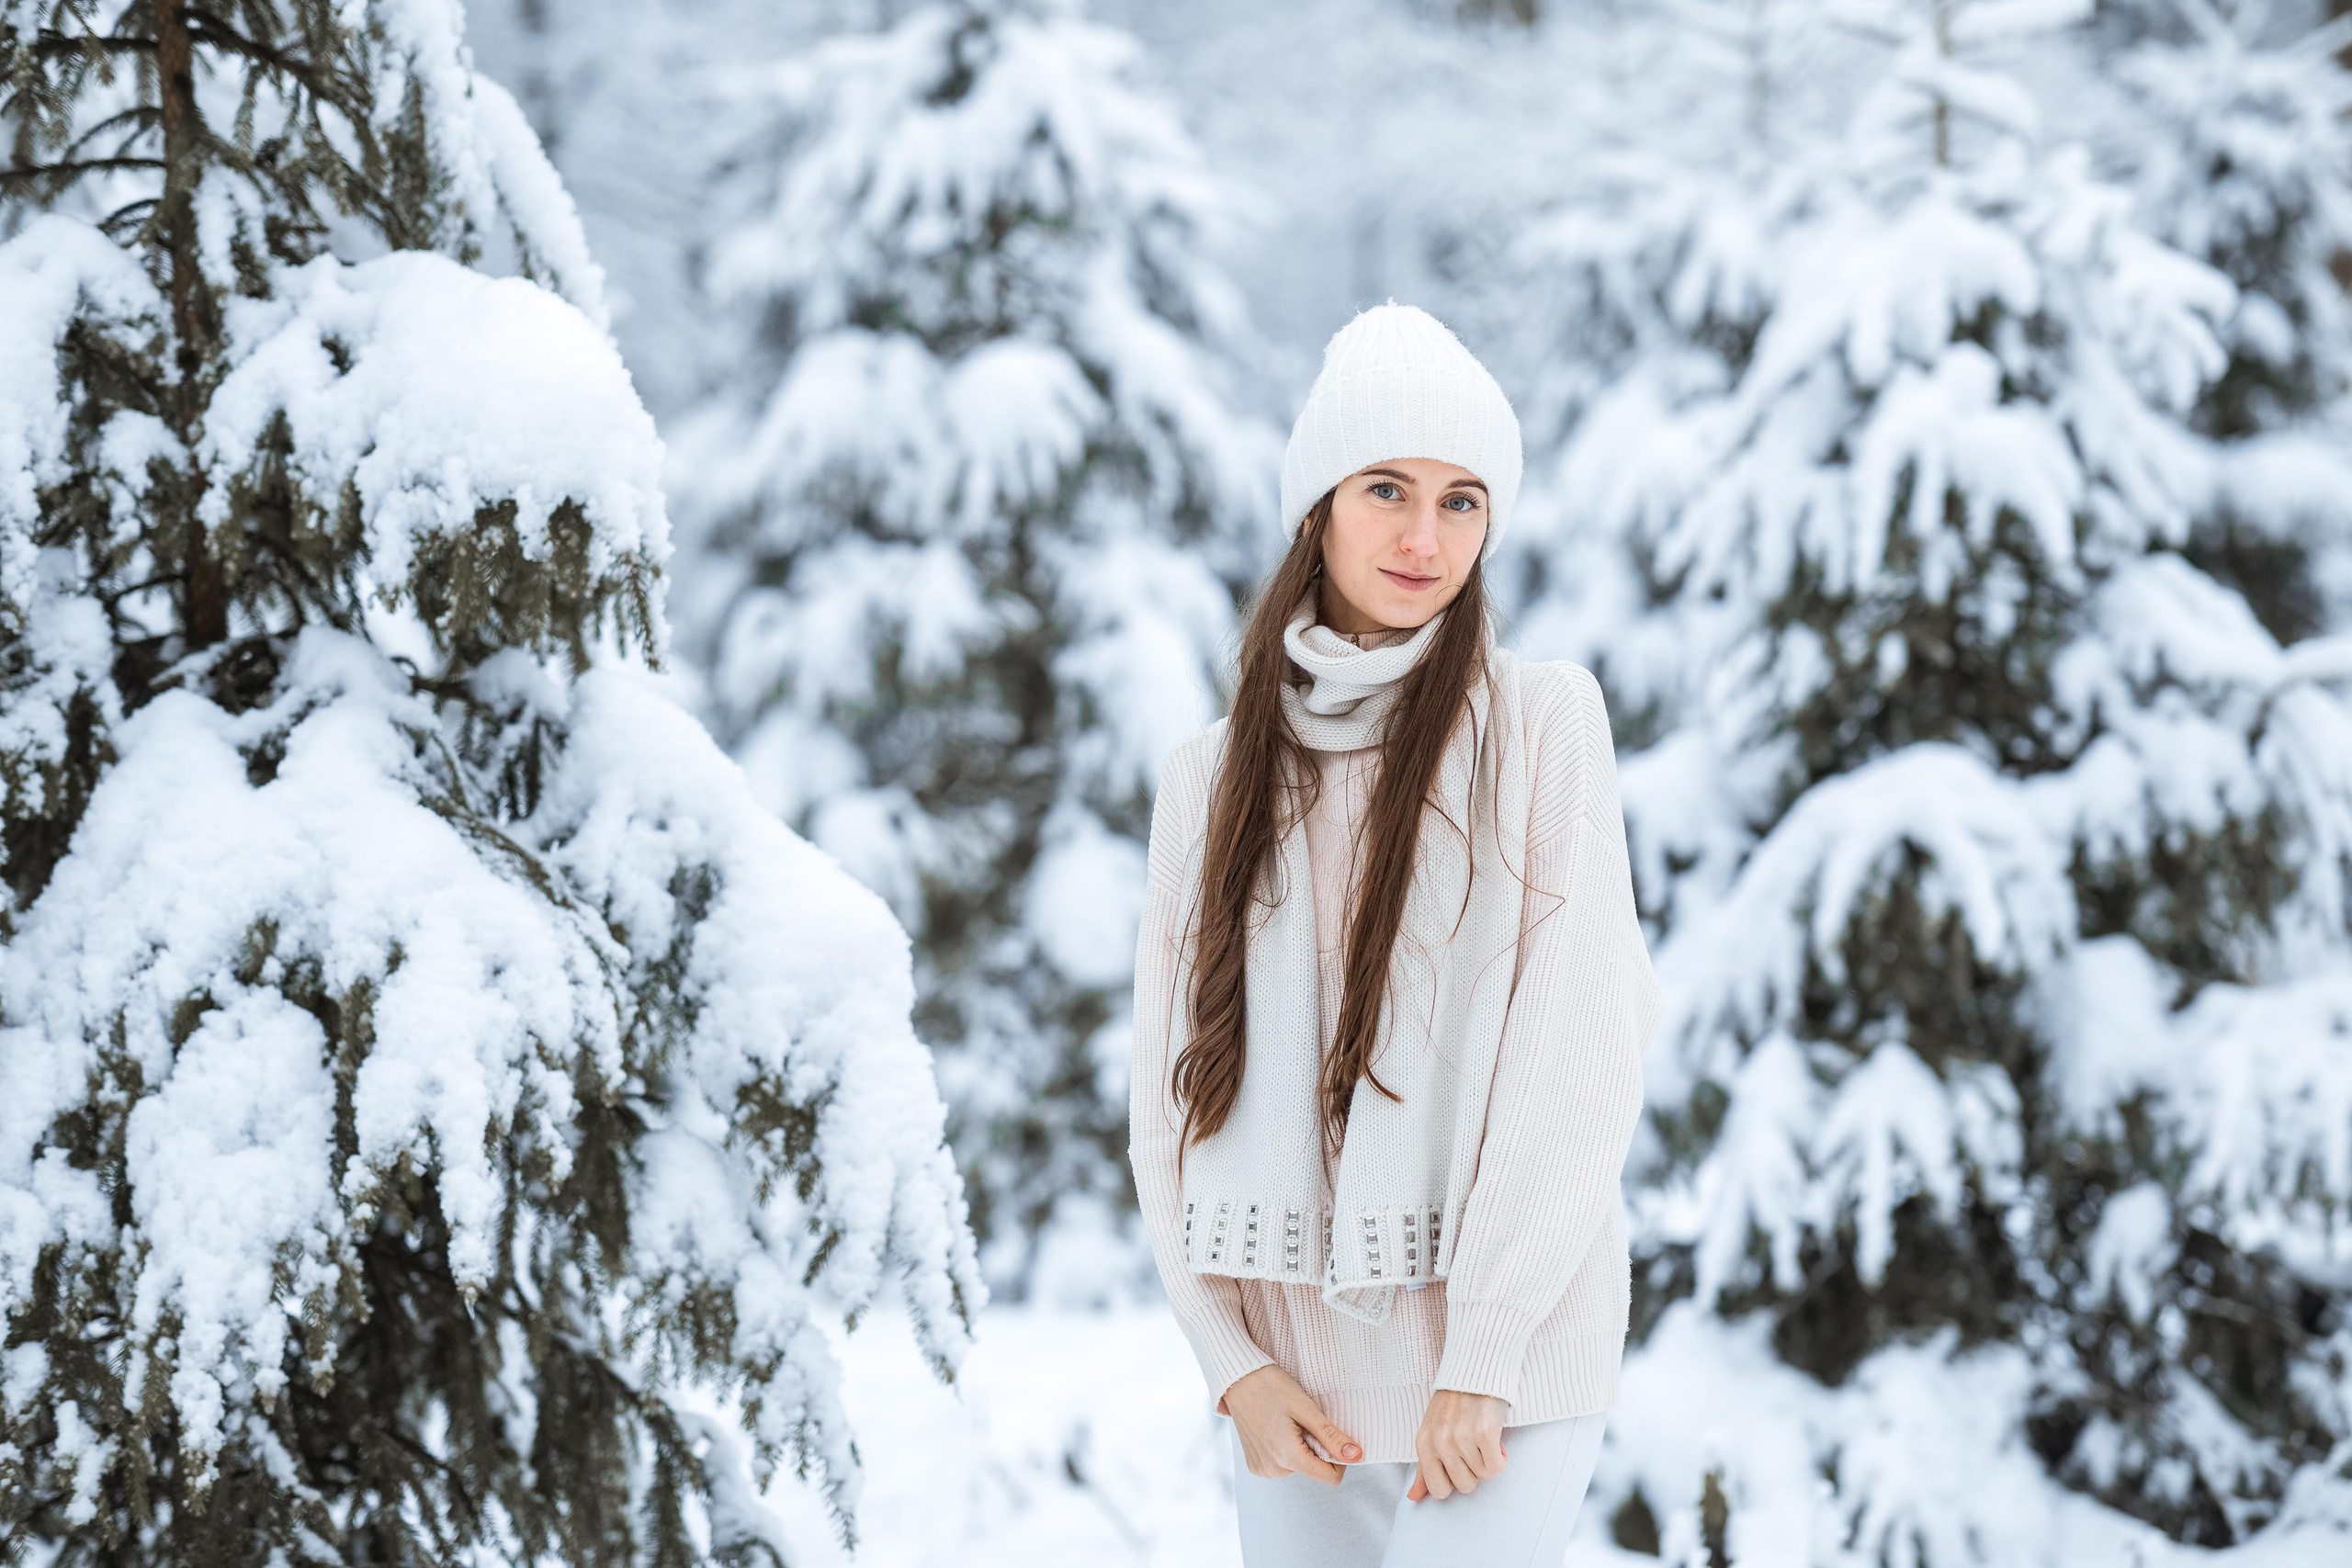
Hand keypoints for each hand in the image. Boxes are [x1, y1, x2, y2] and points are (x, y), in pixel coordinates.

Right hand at [1222, 1364, 1364, 1484]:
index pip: (1331, 1477)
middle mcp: (1273, 1470)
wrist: (1236, 1378)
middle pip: (1314, 1470)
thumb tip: (1357, 1456)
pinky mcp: (1255, 1465)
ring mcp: (1262, 1470)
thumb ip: (1331, 1436)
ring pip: (1299, 1466)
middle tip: (1299, 1420)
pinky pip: (1283, 1464)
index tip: (1329, 1433)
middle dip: (1315, 1447)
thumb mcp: (1306, 1408)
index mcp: (1287, 1457)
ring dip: (1300, 1447)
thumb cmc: (1272, 1387)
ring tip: (1285, 1422)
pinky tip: (1275, 1428)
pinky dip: (1286, 1448)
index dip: (1338, 1457)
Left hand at [1407, 1388, 1508, 1500]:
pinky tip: (1495, 1439)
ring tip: (1482, 1437)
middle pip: (1465, 1487)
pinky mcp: (1485, 1433)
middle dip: (1473, 1471)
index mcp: (1423, 1444)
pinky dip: (1501, 1457)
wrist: (1475, 1371)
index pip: (1439, 1491)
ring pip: (1483, 1477)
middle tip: (1473, 1446)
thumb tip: (1413, 1498)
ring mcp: (1462, 1439)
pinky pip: (1497, 1468)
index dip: (1454, 1480)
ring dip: (1487, 1460)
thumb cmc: (1453, 1405)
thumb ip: (1424, 1469)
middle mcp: (1440, 1443)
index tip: (1459, 1461)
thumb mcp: (1431, 1433)